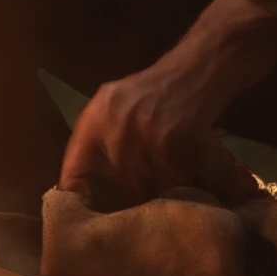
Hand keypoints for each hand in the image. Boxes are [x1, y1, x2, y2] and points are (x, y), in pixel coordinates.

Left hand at [58, 0, 276, 205]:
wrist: (201, 66)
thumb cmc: (161, 86)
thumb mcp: (121, 100)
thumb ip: (102, 133)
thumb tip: (84, 181)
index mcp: (98, 110)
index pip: (75, 159)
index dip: (75, 187)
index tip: (81, 209)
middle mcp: (115, 120)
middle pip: (114, 177)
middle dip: (127, 190)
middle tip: (138, 198)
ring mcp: (143, 130)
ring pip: (142, 181)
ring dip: (154, 187)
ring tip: (165, 181)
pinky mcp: (171, 140)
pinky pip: (169, 177)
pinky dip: (178, 179)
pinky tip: (185, 169)